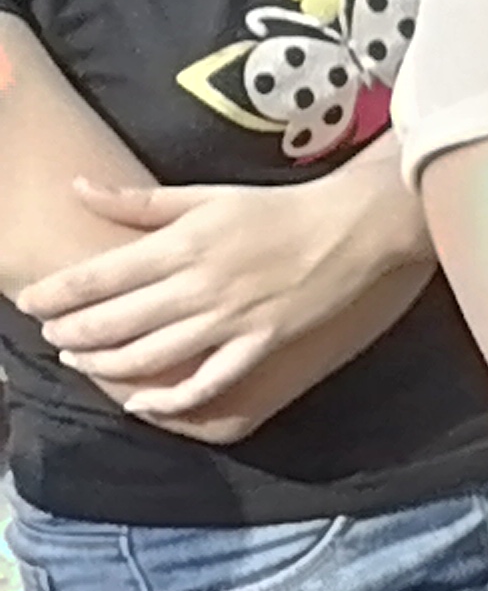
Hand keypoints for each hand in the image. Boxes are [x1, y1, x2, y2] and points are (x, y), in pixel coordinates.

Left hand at [14, 169, 422, 438]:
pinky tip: (142, 404)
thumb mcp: (205, 195)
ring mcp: (232, 320)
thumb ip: (138, 201)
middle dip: (71, 333)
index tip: (29, 302)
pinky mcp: (261, 344)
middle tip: (50, 336)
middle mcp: (200, 286)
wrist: (352, 228)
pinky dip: (171, 400)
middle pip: (115, 321)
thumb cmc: (276, 208)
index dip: (56, 294)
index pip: (99, 277)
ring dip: (105, 364)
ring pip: (151, 355)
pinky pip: (209, 382)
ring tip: (79, 362)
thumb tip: (79, 187)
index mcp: (182, 245)